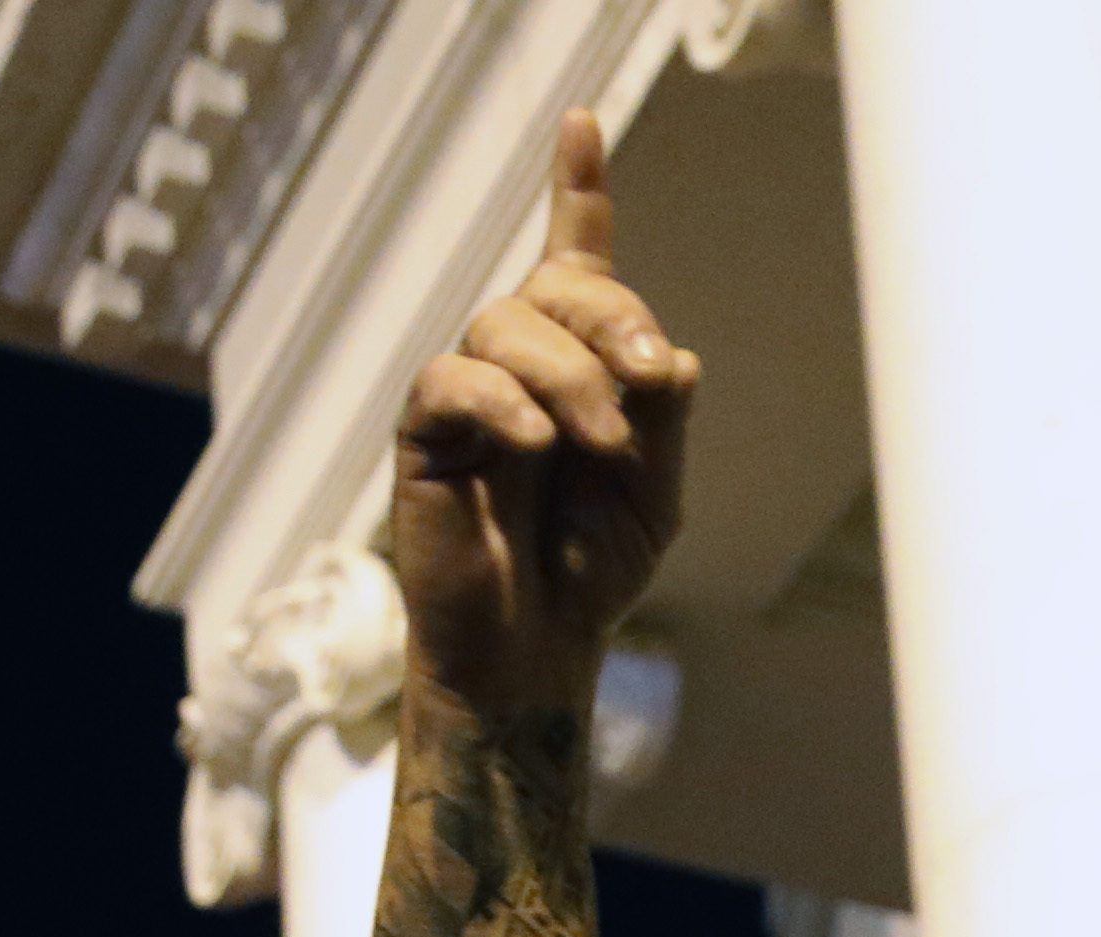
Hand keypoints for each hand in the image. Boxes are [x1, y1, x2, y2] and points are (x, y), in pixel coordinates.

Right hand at [392, 109, 691, 716]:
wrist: (534, 650)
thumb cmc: (590, 571)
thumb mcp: (653, 492)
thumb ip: (662, 419)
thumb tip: (673, 356)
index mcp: (577, 363)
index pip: (576, 262)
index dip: (576, 191)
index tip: (581, 122)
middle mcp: (518, 362)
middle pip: (555, 287)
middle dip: (612, 319)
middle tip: (649, 380)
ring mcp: (470, 393)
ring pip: (508, 326)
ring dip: (571, 377)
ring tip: (602, 447)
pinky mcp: (428, 431)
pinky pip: (456, 380)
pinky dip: (506, 402)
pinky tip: (539, 445)